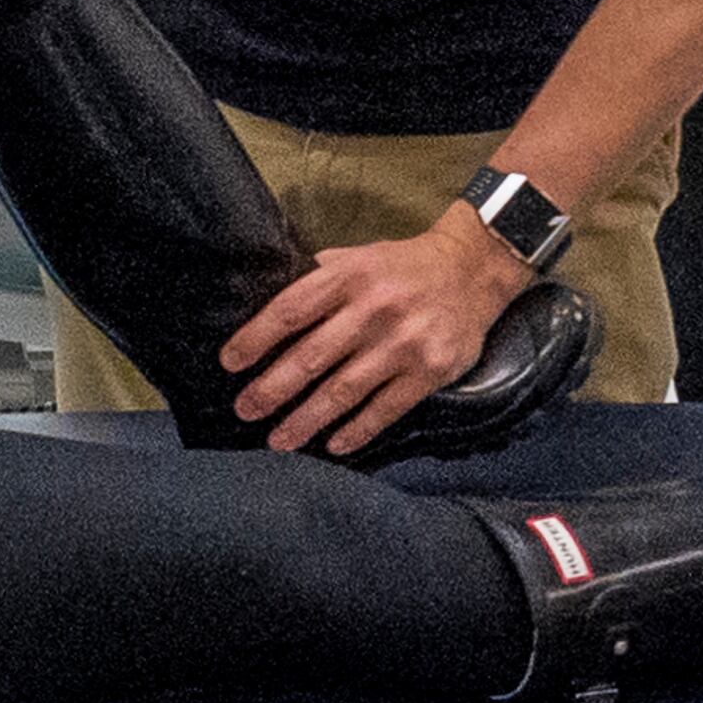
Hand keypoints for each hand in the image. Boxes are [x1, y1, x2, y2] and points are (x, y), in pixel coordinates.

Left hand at [220, 208, 532, 454]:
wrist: (473, 270)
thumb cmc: (404, 266)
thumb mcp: (360, 256)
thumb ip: (321, 277)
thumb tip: (272, 300)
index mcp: (348, 276)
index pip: (290, 311)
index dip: (256, 339)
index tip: (230, 362)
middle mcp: (373, 309)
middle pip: (311, 356)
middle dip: (272, 389)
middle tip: (245, 410)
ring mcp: (403, 343)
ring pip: (344, 390)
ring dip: (307, 419)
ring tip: (278, 440)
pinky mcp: (429, 372)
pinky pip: (385, 409)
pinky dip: (357, 430)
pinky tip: (333, 446)